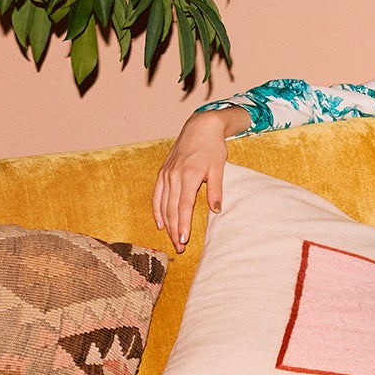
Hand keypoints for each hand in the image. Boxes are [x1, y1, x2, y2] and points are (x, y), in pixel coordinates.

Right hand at [150, 106, 248, 250]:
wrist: (199, 127)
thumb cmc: (212, 148)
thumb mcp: (218, 167)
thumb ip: (216, 190)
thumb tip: (216, 211)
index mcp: (189, 175)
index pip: (183, 206)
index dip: (182, 224)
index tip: (183, 240)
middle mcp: (174, 176)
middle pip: (170, 209)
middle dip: (173, 230)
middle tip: (179, 247)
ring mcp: (166, 174)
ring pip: (162, 204)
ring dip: (165, 223)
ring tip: (170, 239)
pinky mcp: (162, 172)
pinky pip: (156, 195)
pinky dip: (156, 210)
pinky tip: (159, 223)